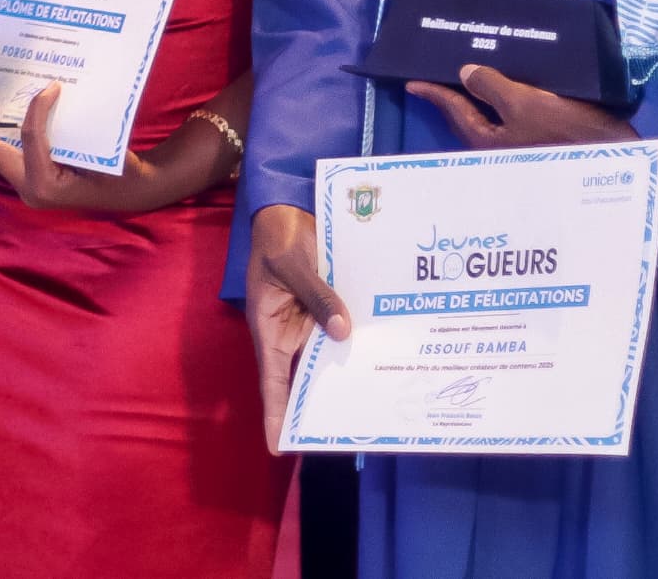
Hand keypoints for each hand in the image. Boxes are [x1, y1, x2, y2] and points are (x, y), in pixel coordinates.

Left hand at [0, 83, 183, 212]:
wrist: (136, 192)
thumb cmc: (122, 172)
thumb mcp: (99, 148)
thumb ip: (74, 126)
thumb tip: (51, 92)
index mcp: (45, 184)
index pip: (30, 137)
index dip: (37, 109)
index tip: (49, 87)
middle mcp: (31, 189)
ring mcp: (30, 187)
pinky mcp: (33, 182)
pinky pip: (10, 158)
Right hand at [245, 204, 351, 453]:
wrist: (290, 210)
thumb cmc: (277, 237)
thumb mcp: (291, 263)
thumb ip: (317, 294)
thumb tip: (343, 331)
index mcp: (269, 327)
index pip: (271, 379)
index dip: (275, 413)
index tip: (278, 447)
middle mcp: (291, 332)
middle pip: (304, 377)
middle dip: (319, 406)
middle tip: (342, 436)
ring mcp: (312, 322)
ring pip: (330, 357)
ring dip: (348, 375)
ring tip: (374, 406)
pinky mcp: (330, 309)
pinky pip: (346, 332)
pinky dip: (362, 344)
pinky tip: (389, 356)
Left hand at [407, 65, 638, 149]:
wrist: (621, 161)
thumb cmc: (568, 134)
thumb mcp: (525, 104)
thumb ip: (492, 88)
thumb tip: (464, 73)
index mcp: (488, 142)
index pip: (453, 111)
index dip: (434, 93)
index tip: (411, 83)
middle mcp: (500, 149)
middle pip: (471, 117)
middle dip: (457, 96)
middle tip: (444, 74)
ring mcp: (522, 148)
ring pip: (495, 119)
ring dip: (484, 98)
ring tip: (477, 75)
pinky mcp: (545, 143)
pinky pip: (517, 120)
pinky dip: (509, 102)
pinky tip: (515, 87)